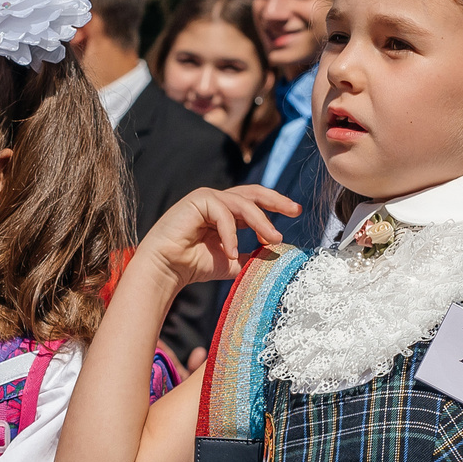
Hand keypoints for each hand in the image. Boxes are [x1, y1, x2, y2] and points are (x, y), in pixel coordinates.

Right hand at [136, 186, 296, 291]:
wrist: (166, 268)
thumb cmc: (195, 265)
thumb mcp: (232, 261)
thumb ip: (252, 255)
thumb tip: (278, 254)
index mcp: (226, 213)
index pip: (256, 203)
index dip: (275, 207)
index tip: (296, 214)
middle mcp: (218, 202)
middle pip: (253, 193)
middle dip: (276, 200)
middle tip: (295, 210)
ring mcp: (207, 198)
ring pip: (243, 203)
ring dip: (261, 222)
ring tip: (273, 240)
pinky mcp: (198, 199)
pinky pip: (223, 213)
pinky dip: (230, 233)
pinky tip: (232, 252)